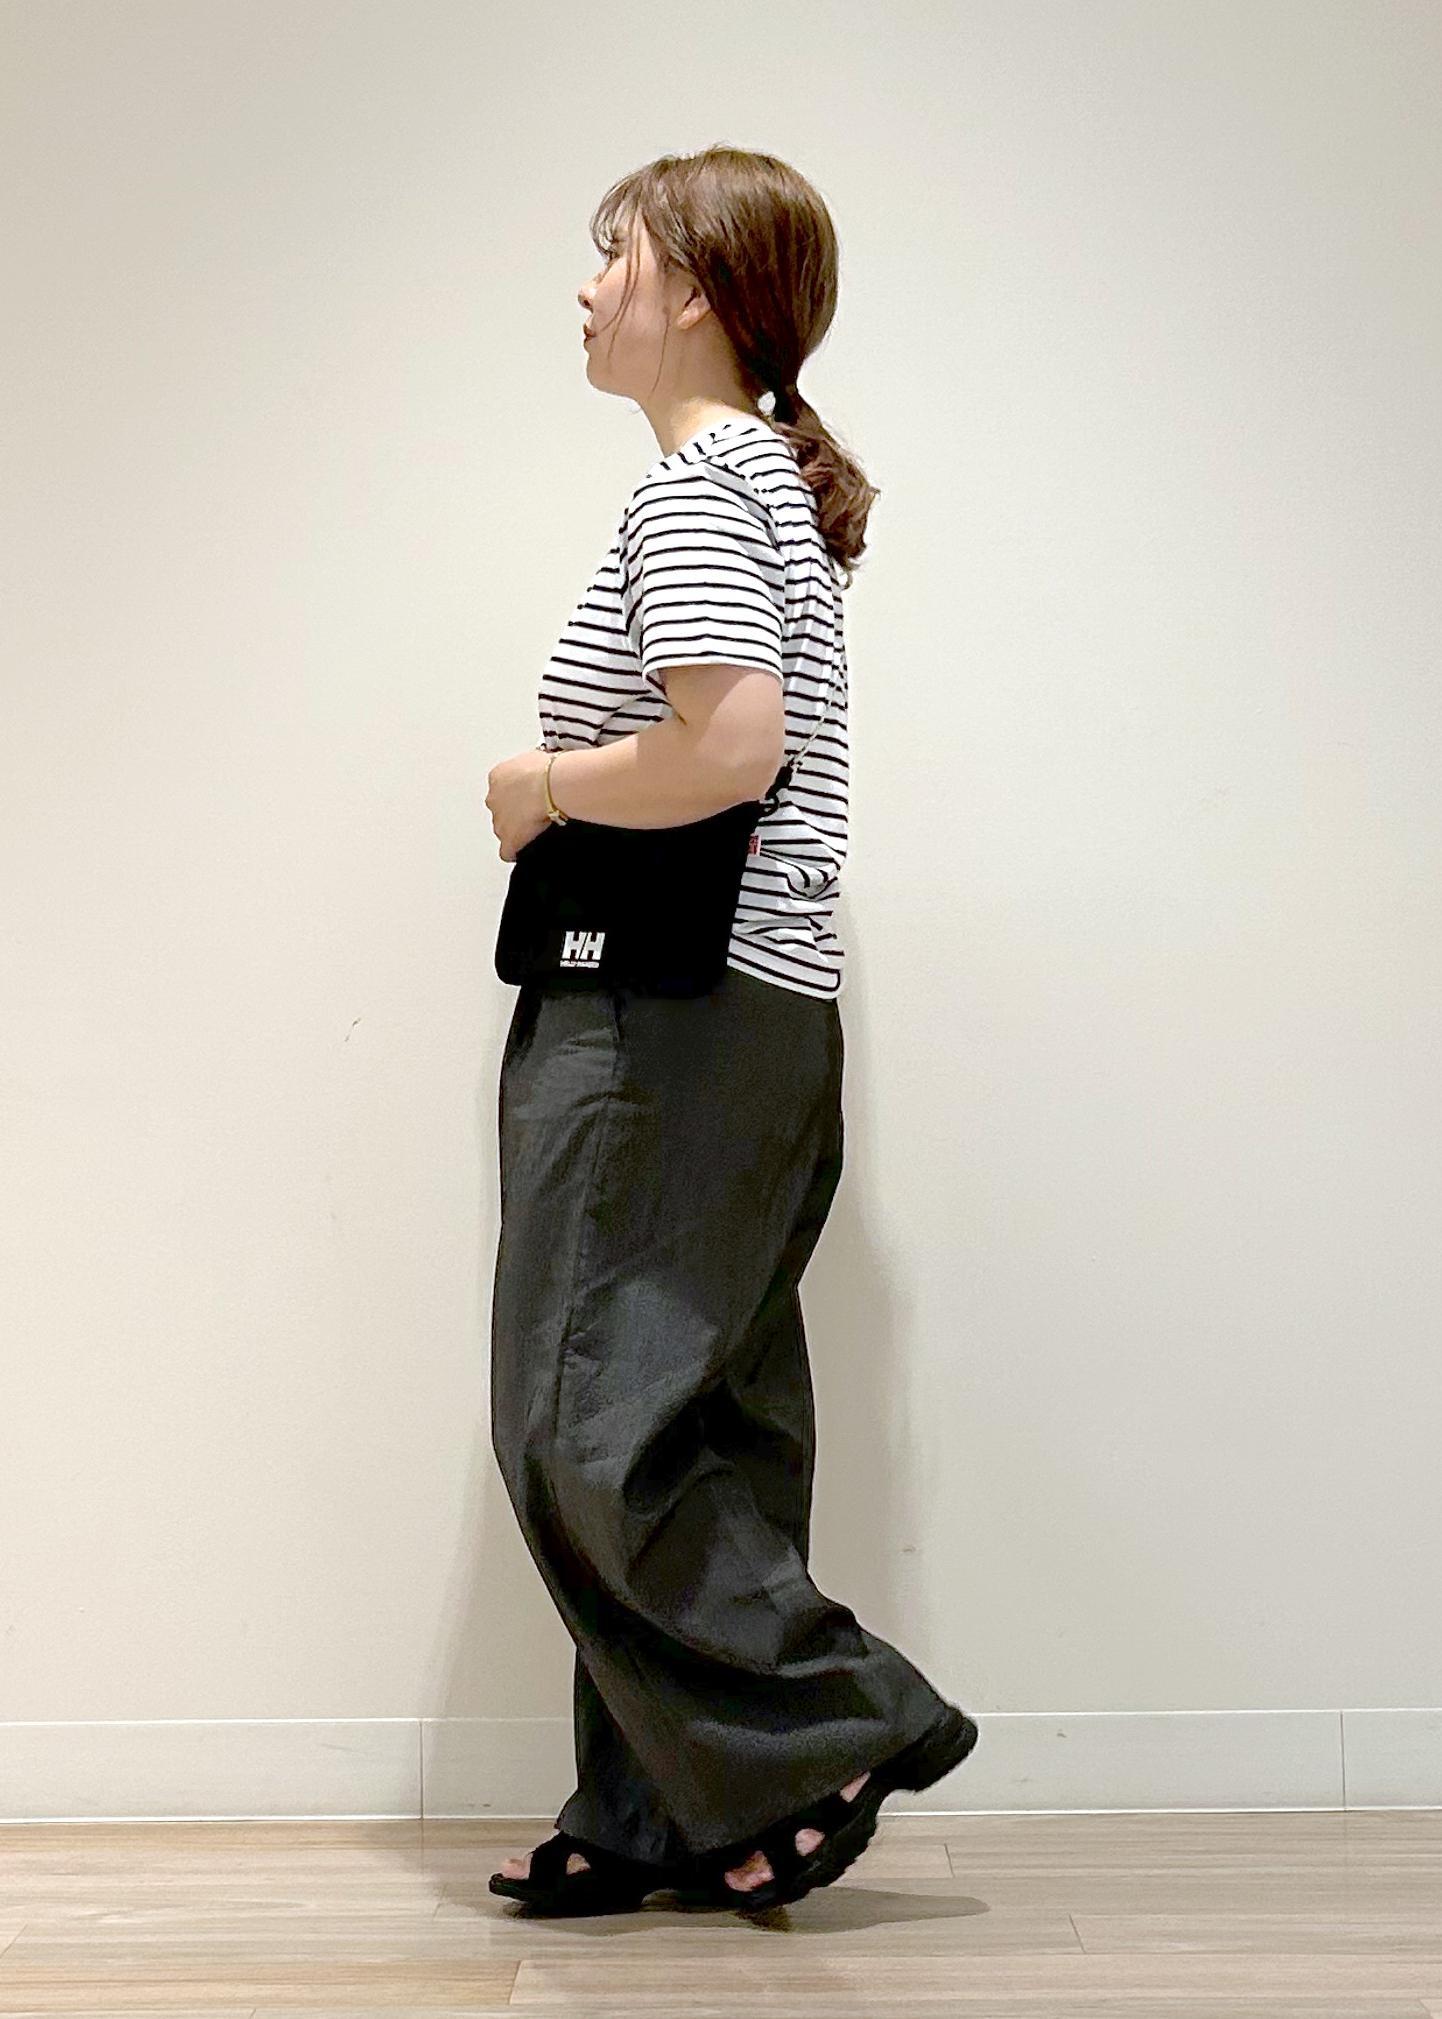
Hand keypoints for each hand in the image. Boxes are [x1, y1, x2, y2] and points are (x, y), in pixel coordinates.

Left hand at [487, 744, 553, 862]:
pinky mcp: (509, 840)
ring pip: (502, 830)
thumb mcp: (538, 757)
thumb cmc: (548, 770)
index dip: (516, 794)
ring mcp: (499, 821)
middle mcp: (494, 799)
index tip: (528, 796)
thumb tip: (542, 768)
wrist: (550, 785)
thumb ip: (531, 766)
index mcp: (498, 777)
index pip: (501, 788)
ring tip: (534, 830)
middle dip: (514, 813)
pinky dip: (514, 852)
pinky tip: (524, 851)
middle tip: (533, 812)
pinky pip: (507, 852)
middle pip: (500, 810)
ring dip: (515, 831)